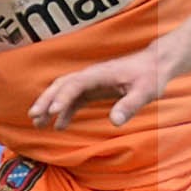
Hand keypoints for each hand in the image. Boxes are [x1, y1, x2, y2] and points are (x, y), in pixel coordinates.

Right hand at [28, 49, 166, 130]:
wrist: (156, 63)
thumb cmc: (151, 76)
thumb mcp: (145, 92)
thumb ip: (129, 105)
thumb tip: (115, 121)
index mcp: (99, 74)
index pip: (75, 84)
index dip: (62, 98)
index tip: (52, 112)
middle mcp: (91, 75)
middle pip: (61, 85)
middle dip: (46, 100)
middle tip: (34, 117)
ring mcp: (91, 82)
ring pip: (63, 91)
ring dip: (49, 105)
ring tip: (37, 123)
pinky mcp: (94, 89)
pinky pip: (73, 99)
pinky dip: (64, 111)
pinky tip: (60, 126)